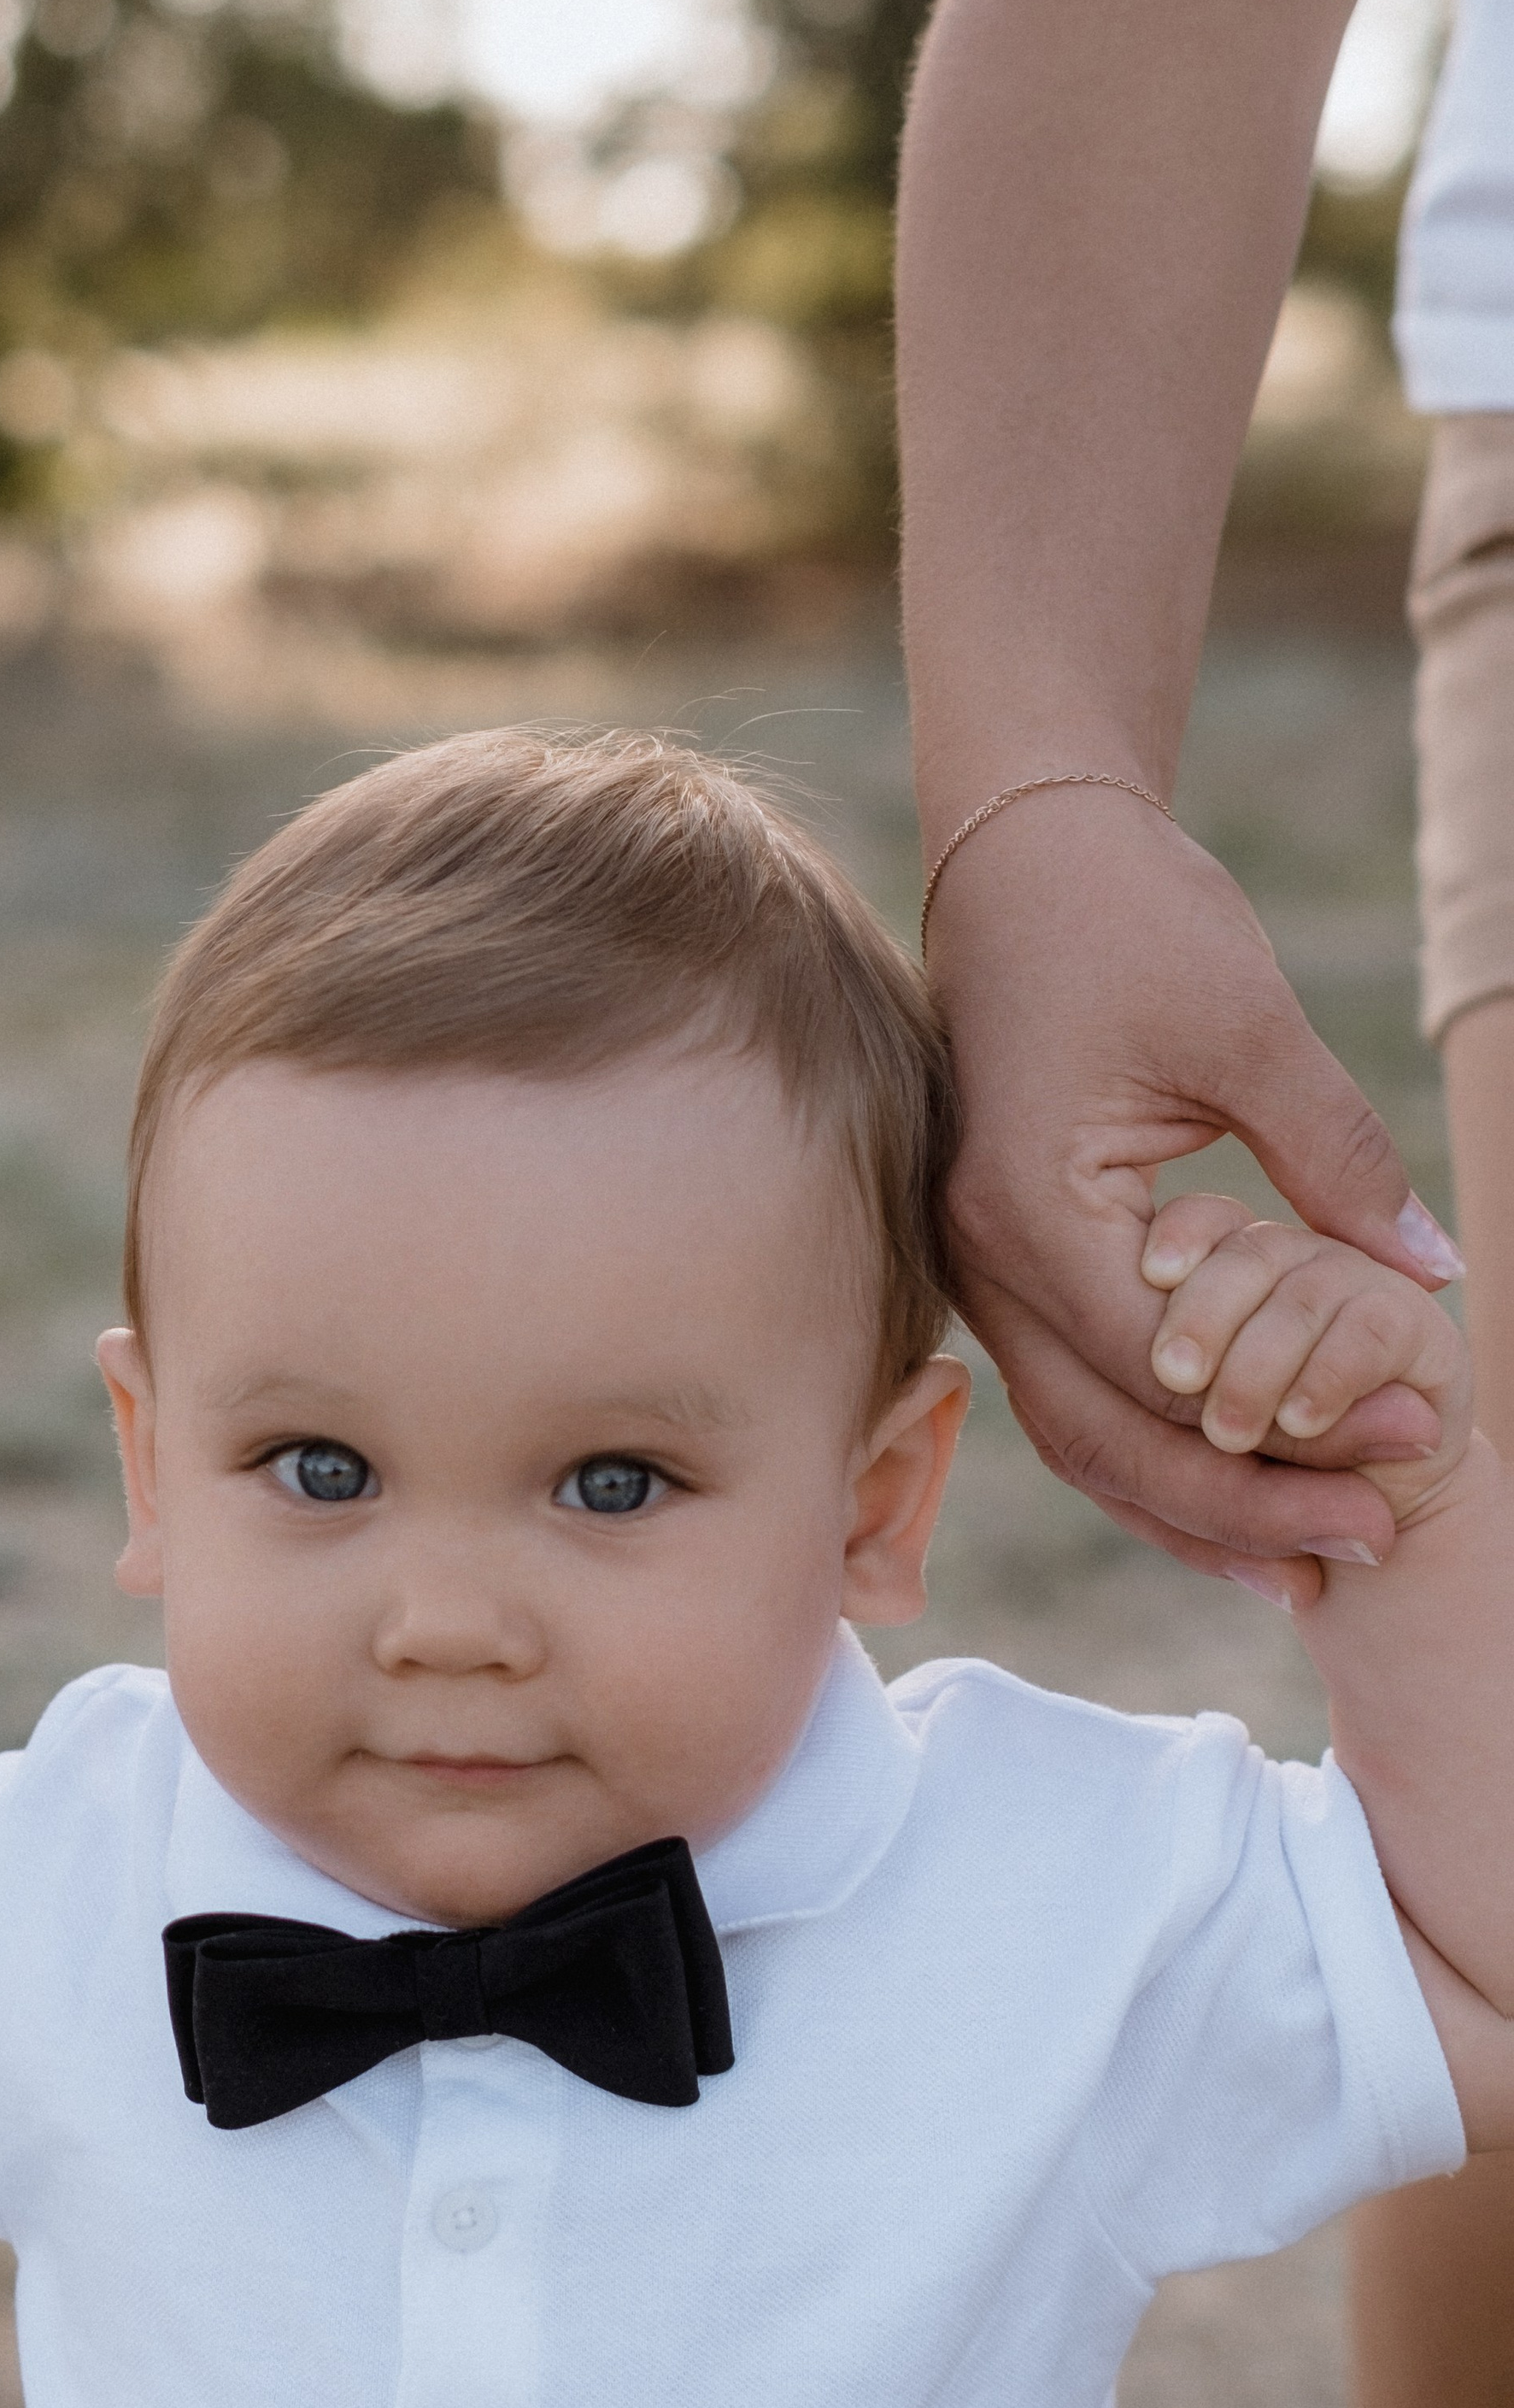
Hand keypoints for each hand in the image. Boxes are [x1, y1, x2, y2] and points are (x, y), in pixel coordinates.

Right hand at [925, 792, 1460, 1579]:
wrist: (1023, 849)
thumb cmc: (1129, 917)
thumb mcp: (1250, 1030)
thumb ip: (1338, 1160)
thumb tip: (1432, 1276)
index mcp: (1028, 1207)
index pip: (1161, 1371)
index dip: (1292, 1427)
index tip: (1414, 1440)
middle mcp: (978, 1259)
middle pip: (1105, 1440)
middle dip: (1241, 1506)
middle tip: (1371, 1539)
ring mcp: (974, 1267)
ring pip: (1074, 1437)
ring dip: (1189, 1506)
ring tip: (1305, 1559)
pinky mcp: (999, 1259)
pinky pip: (1067, 1391)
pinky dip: (1148, 1452)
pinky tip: (1234, 1488)